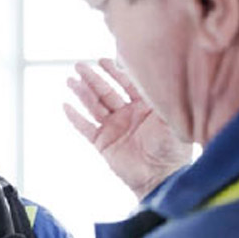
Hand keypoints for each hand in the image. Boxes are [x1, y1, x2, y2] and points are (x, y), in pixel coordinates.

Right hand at [64, 59, 191, 199]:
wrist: (160, 178)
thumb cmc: (172, 150)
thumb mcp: (172, 121)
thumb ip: (164, 100)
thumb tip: (160, 76)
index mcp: (144, 106)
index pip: (126, 83)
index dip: (114, 71)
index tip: (102, 60)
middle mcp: (127, 114)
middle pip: (105, 92)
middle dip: (92, 78)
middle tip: (79, 65)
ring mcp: (113, 128)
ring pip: (93, 106)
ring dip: (81, 93)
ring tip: (70, 81)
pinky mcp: (102, 143)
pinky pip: (85, 128)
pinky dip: (75, 118)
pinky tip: (66, 106)